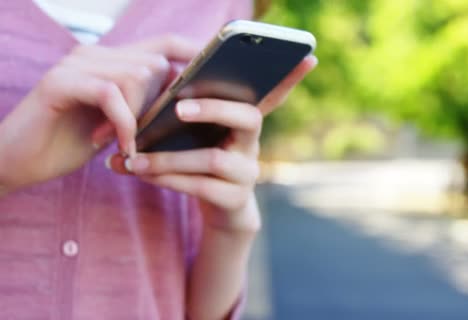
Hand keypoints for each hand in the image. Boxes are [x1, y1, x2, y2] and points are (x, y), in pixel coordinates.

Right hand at [0, 35, 199, 193]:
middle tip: (153, 135)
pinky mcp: (60, 82)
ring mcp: (76, 64)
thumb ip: (144, 107)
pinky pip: (110, 93)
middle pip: (155, 62)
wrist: (16, 159)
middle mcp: (95, 54)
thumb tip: (188, 106)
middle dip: (163, 102)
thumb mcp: (117, 123)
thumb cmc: (71, 142)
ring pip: (137, 75)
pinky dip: (123, 124)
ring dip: (141, 116)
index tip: (223, 70)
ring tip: (131, 145)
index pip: (163, 45)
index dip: (195, 52)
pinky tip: (121, 148)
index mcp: (112, 61)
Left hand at [107, 55, 317, 232]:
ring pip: (213, 159)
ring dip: (169, 158)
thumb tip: (147, 90)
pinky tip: (142, 174)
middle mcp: (252, 144)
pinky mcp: (235, 199)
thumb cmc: (203, 164)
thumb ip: (184, 113)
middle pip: (248, 118)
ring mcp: (248, 173)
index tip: (305, 58)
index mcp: (244, 122)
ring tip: (134, 159)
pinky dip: (167, 179)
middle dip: (213, 109)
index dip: (290, 79)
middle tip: (178, 108)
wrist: (222, 212)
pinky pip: (200, 186)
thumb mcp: (199, 136)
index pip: (272, 95)